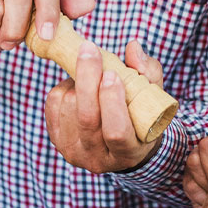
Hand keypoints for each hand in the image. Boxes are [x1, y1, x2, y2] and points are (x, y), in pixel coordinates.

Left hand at [44, 40, 163, 172]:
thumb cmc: (141, 116)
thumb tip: (133, 48)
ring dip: (78, 81)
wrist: (120, 142)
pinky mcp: (57, 139)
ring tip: (93, 74)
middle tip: (90, 50)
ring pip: (69, 107)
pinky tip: (78, 85)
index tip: (112, 74)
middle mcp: (98, 159)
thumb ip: (148, 73)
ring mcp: (74, 151)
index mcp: (128, 153)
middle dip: (88, 80)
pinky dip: (64, 86)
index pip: (116, 132)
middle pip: (87, 118)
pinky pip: (54, 104)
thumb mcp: (153, 98)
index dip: (112, 102)